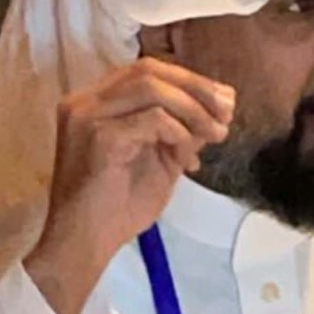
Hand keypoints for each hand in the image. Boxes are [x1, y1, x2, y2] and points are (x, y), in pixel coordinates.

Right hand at [24, 57, 233, 313]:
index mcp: (98, 102)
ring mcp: (86, 115)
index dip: (190, 80)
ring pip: (151, 87)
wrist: (87, 242)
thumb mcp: (162, 159)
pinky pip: (150, 118)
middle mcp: (86, 101)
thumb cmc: (120, 205)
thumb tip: (219, 108)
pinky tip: (186, 156)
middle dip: (196, 87)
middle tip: (227, 111)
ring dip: (193, 108)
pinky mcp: (96, 135)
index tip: (225, 100)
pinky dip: (177, 131)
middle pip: (149, 70)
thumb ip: (183, 130)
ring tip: (216, 133)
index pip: (147, 71)